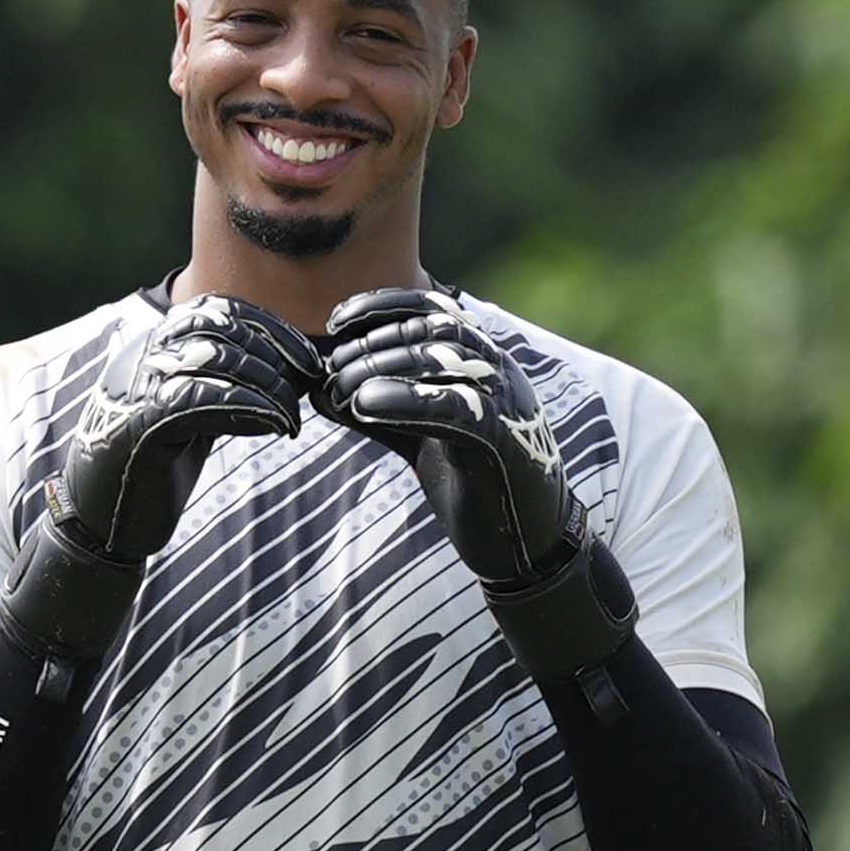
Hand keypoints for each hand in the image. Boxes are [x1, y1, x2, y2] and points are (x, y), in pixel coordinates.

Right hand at [43, 296, 330, 566]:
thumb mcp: (189, 415)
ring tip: (291, 417)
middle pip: (224, 328)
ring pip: (220, 359)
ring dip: (269, 386)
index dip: (269, 326)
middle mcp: (143, 355)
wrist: (99, 524)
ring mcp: (140, 385)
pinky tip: (275, 427)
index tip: (304, 358)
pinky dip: (251, 409)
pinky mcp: (144, 422)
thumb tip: (282, 368)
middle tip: (307, 387)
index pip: (218, 309)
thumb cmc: (149, 471)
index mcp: (152, 346)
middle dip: (277, 354)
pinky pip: (208, 399)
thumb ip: (219, 385)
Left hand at [324, 286, 586, 588]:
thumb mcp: (421, 439)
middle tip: (330, 372)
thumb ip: (381, 413)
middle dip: (371, 346)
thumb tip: (321, 392)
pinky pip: (453, 406)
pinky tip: (365, 403)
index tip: (336, 322)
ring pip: (440, 358)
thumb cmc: (476, 484)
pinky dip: (405, 400)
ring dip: (380, 367)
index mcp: (484, 362)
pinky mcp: (503, 440)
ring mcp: (505, 401)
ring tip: (340, 390)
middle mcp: (497, 371)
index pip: (432, 308)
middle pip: (429, 331)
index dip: (381, 306)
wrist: (529, 544)